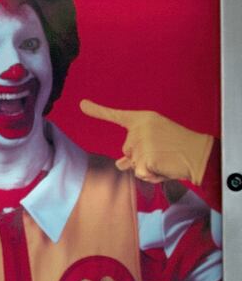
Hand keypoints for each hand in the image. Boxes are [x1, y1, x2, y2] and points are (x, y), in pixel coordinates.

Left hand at [80, 99, 213, 183]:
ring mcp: (141, 143)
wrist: (199, 155)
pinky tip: (163, 168)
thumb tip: (119, 164)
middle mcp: (139, 129)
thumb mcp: (155, 143)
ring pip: (132, 165)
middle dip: (141, 157)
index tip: (82, 104)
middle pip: (126, 151)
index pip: (116, 115)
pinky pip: (139, 174)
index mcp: (143, 119)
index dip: (98, 111)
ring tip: (164, 160)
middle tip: (162, 153)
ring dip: (146, 168)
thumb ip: (135, 150)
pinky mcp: (144, 159)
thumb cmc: (178, 148)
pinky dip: (151, 176)